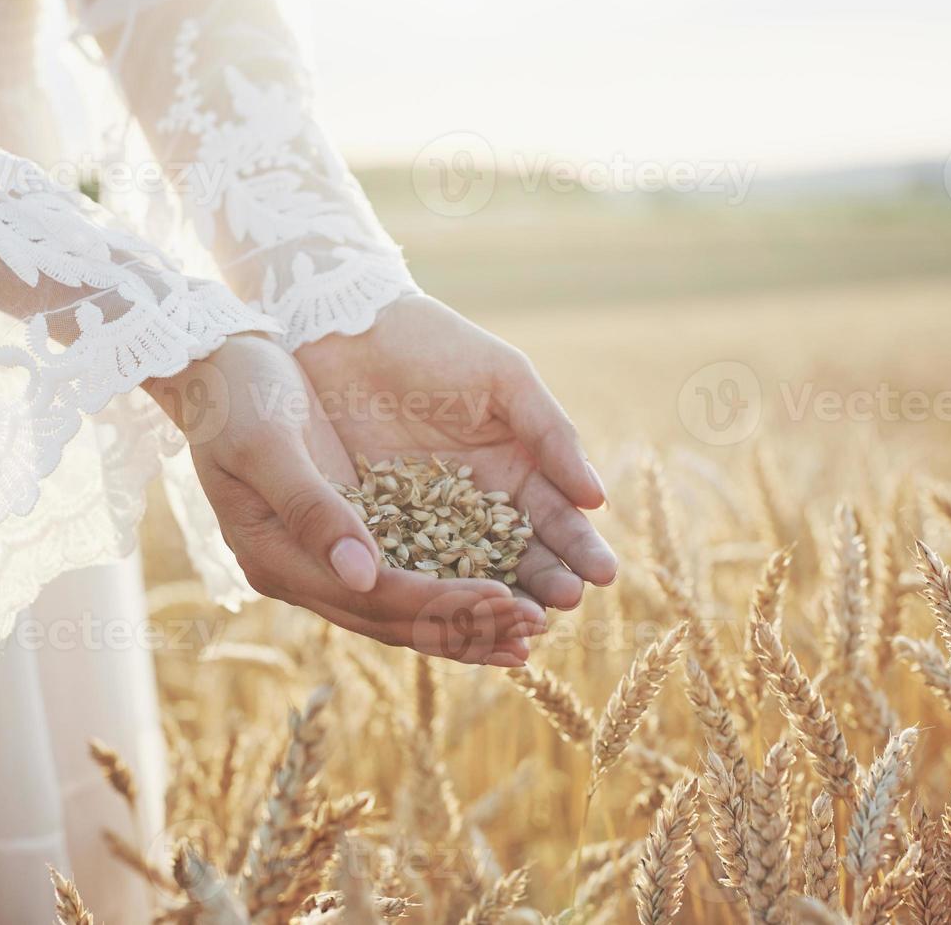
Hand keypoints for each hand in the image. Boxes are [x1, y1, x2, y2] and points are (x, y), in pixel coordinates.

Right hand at [144, 335, 545, 665]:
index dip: (440, 603)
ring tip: (528, 638)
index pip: (374, 597)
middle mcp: (301, 573)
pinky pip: (404, 581)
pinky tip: (498, 597)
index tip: (505, 598)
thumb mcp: (267, 443)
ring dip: (464, 626)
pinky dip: (450, 595)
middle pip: (394, 619)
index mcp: (277, 559)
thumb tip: (364, 575)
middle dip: (466, 627)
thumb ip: (312, 509)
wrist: (216, 370)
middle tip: (535, 632)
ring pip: (402, 612)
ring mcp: (323, 561)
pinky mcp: (345, 539)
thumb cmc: (237, 396)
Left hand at [295, 296, 616, 610]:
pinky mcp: (375, 529)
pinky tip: (449, 613)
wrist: (348, 328)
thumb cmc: (435, 345)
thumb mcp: (504, 380)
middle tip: (566, 604)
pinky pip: (406, 568)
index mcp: (518, 470)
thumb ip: (550, 433)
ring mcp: (426, 522)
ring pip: (467, 574)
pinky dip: (428, 593)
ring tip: (520, 621)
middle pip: (520, 558)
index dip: (580, 548)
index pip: (558, 521)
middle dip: (547, 583)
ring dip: (496, 599)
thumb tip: (596, 497)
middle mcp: (478, 505)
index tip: (602, 573)